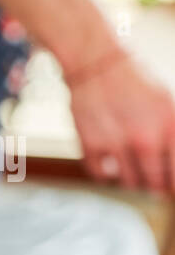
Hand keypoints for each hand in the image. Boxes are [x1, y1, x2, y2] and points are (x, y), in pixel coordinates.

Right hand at [67, 51, 174, 193]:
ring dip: (132, 182)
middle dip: (156, 187)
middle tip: (154, 186)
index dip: (173, 186)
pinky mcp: (90, 145)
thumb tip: (171, 163)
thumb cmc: (135, 82)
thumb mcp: (166, 104)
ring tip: (134, 174)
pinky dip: (106, 175)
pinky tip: (110, 165)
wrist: (96, 64)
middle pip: (154, 182)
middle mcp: (144, 137)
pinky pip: (101, 175)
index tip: (170, 190)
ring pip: (128, 183)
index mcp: (169, 125)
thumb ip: (172, 135)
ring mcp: (115, 143)